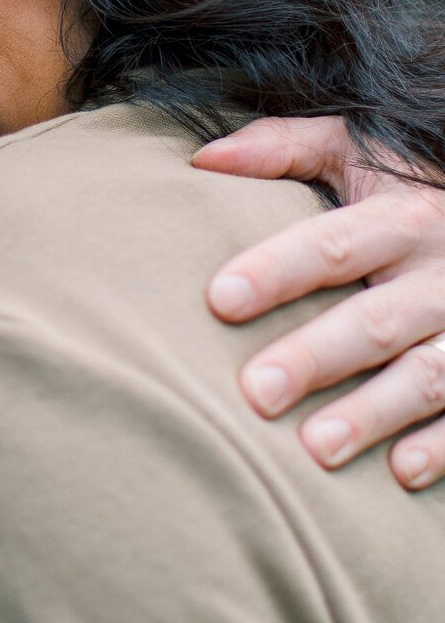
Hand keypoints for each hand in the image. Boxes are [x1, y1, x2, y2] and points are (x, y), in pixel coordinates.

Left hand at [193, 116, 444, 488]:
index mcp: (403, 216)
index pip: (333, 243)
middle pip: (376, 319)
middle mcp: (442, 272)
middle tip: (256, 391)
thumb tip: (202, 156)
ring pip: (427, 374)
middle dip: (316, 356)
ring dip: (374, 413)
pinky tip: (399, 472)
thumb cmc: (409, 189)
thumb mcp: (360, 151)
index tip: (221, 299)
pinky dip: (441, 444)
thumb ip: (285, 149)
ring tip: (315, 448)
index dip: (277, 269)